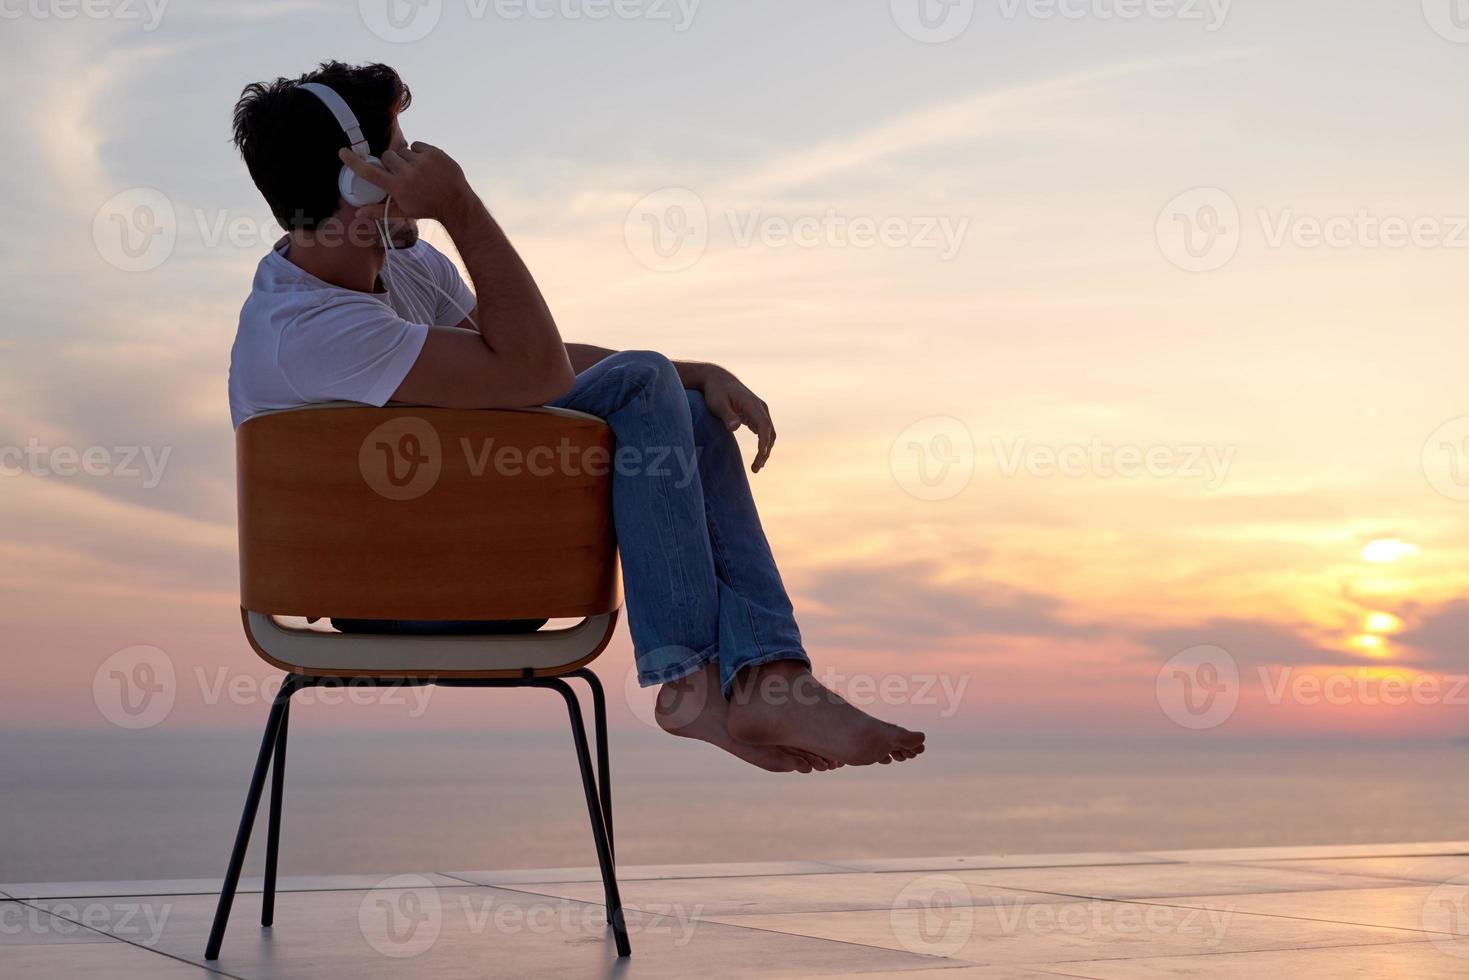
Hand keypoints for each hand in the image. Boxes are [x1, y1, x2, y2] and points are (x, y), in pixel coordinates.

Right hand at [339, 142, 471, 223]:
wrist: (456, 202)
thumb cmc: (427, 208)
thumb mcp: (403, 211)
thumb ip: (379, 211)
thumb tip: (357, 214)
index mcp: (397, 188)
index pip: (370, 172)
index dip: (354, 162)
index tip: (343, 152)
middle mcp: (407, 173)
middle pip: (387, 156)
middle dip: (391, 163)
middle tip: (402, 174)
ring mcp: (421, 162)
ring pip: (402, 150)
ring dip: (406, 159)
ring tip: (418, 172)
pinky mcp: (433, 152)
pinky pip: (416, 145)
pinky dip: (419, 153)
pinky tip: (427, 165)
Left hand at [699, 367, 776, 472]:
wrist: (718, 379)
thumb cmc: (716, 392)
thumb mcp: (718, 403)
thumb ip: (727, 415)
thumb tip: (735, 428)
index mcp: (752, 404)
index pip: (764, 424)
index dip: (764, 441)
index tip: (761, 455)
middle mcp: (760, 407)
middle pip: (769, 431)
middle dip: (765, 451)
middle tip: (756, 468)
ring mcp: (760, 411)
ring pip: (769, 433)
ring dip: (765, 450)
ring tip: (757, 467)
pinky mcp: (756, 415)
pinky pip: (764, 431)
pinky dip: (763, 444)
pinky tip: (759, 456)